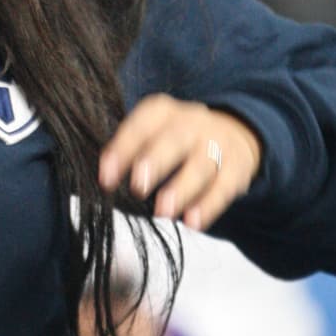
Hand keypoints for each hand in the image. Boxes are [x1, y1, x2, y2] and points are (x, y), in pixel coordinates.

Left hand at [98, 96, 262, 232]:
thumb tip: (98, 183)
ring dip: (182, 188)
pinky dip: (209, 206)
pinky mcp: (237, 169)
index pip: (142, 124)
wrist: (235, 132)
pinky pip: (224, 187)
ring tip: (164, 211)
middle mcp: (192, 123)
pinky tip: (193, 222)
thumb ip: (128, 153)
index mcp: (164, 112)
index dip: (124, 148)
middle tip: (138, 187)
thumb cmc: (175, 140)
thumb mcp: (153, 133)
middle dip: (155, 161)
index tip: (105, 177)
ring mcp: (217, 145)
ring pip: (202, 164)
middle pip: (175, 139)